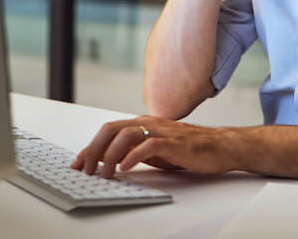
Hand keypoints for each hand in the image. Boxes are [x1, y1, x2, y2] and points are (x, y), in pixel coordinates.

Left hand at [70, 116, 234, 178]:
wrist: (219, 146)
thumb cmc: (188, 149)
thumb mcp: (155, 150)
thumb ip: (133, 151)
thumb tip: (108, 161)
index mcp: (142, 123)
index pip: (109, 130)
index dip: (90, 146)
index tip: (78, 163)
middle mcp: (149, 123)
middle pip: (112, 129)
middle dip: (94, 149)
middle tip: (85, 169)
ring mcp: (161, 131)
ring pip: (126, 135)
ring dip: (110, 155)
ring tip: (104, 173)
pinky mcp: (174, 142)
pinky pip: (149, 145)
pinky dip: (134, 156)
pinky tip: (126, 168)